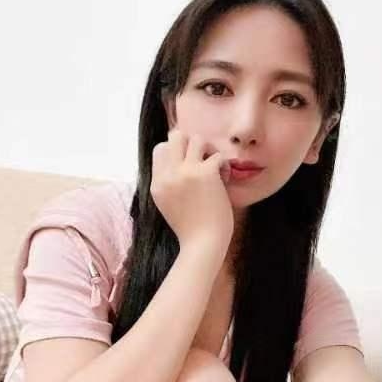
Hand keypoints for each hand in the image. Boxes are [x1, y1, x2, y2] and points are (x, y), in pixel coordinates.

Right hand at [151, 129, 234, 249]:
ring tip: (214, 169)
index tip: (190, 166)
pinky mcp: (205, 174)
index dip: (177, 152)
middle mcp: (168, 175)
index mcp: (156, 184)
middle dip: (191, 143)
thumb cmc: (191, 230)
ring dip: (209, 150)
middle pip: (175, 136)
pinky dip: (224, 166)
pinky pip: (217, 156)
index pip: (160, 149)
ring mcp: (185, 172)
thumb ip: (168, 185)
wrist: (202, 245)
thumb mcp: (167, 206)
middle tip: (202, 160)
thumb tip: (178, 164)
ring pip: (196, 138)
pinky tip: (225, 180)